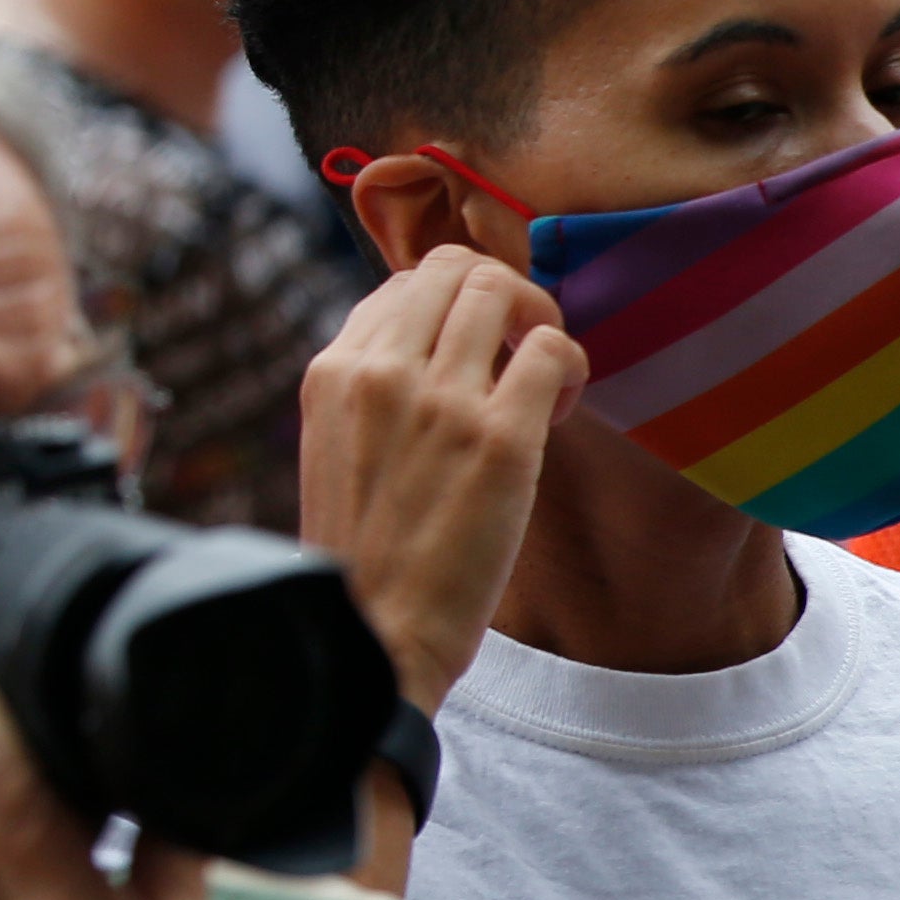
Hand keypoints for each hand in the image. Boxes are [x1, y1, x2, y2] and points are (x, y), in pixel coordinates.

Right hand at [300, 247, 578, 713]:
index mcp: (332, 370)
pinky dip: (567, 362)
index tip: (471, 357)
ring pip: (503, 292)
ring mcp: (441, 401)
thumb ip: (371, 387)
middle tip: (518, 351)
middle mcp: (382, 370)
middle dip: (500, 295)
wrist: (375, 630)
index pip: (404, 283)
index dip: (452, 307)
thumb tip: (431, 340)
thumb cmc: (363, 550)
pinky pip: (551, 351)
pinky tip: (558, 409)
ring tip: (541, 378)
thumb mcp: (336, 445)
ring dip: (536, 320)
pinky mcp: (502, 440)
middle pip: (455, 269)